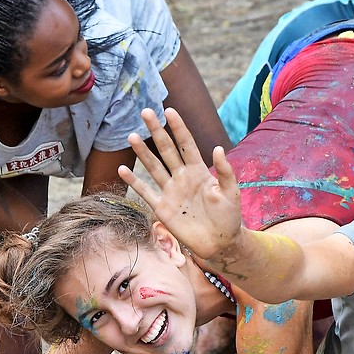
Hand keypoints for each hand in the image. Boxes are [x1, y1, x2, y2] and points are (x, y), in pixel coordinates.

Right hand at [119, 107, 243, 262]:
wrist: (220, 243)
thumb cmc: (229, 217)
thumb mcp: (231, 192)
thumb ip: (224, 171)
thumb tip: (218, 148)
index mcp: (199, 171)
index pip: (187, 144)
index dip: (178, 128)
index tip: (169, 110)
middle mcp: (182, 177)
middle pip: (166, 150)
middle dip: (156, 131)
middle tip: (146, 112)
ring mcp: (171, 192)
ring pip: (153, 167)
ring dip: (142, 153)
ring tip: (131, 136)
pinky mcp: (163, 208)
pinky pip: (146, 192)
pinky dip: (134, 182)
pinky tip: (122, 170)